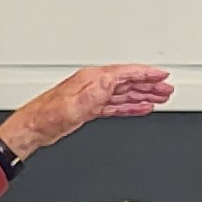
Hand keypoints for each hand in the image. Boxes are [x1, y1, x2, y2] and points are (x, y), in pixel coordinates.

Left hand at [0, 61, 172, 157]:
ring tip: (159, 97)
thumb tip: (114, 81)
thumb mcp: (75, 103)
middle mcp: (93, 85)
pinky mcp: (90, 108)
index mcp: (92, 79)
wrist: (34, 128)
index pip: (126, 73)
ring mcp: (92, 96)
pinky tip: (139, 107)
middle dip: (149, 85)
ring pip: (124, 93)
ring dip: (142, 95)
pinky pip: (115, 105)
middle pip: (128, 82)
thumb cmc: (48, 115)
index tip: (162, 75)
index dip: (146, 74)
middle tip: (167, 88)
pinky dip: (129, 106)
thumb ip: (96, 91)